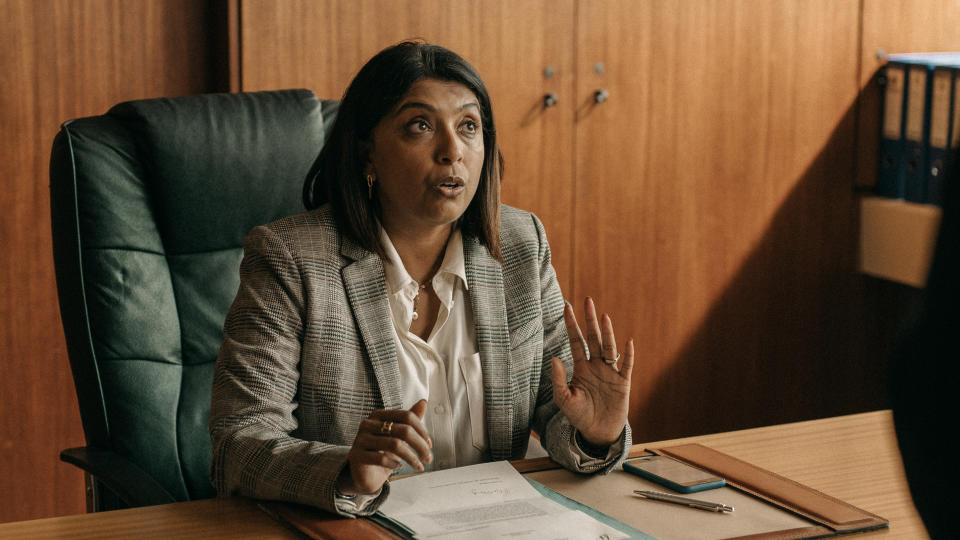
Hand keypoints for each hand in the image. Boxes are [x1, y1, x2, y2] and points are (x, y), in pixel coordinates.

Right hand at [338, 399, 432, 494]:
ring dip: (411, 458)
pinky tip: (398, 467)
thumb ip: (410, 420)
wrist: (365, 474)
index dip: (422, 431)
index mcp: (378, 415)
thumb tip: (423, 402)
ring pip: (395, 445)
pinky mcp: (356, 456)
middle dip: (420, 446)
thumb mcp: (399, 437)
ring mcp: (360, 439)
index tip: (429, 445)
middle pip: (404, 430)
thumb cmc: (383, 453)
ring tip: (418, 466)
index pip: (407, 416)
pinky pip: (382, 458)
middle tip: (428, 458)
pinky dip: (394, 464)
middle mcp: (368, 424)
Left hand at [551, 298, 633, 446]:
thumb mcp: (565, 399)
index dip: (571, 325)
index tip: (567, 308)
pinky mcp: (623, 383)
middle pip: (593, 338)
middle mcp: (596, 365)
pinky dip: (628, 354)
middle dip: (589, 320)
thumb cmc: (579, 416)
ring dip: (607, 332)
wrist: (598, 432)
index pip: (575, 341)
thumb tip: (554, 358)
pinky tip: (627, 342)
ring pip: (609, 347)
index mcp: (581, 367)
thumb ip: (559, 380)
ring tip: (604, 316)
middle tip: (587, 300)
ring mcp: (610, 372)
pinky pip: (627, 366)